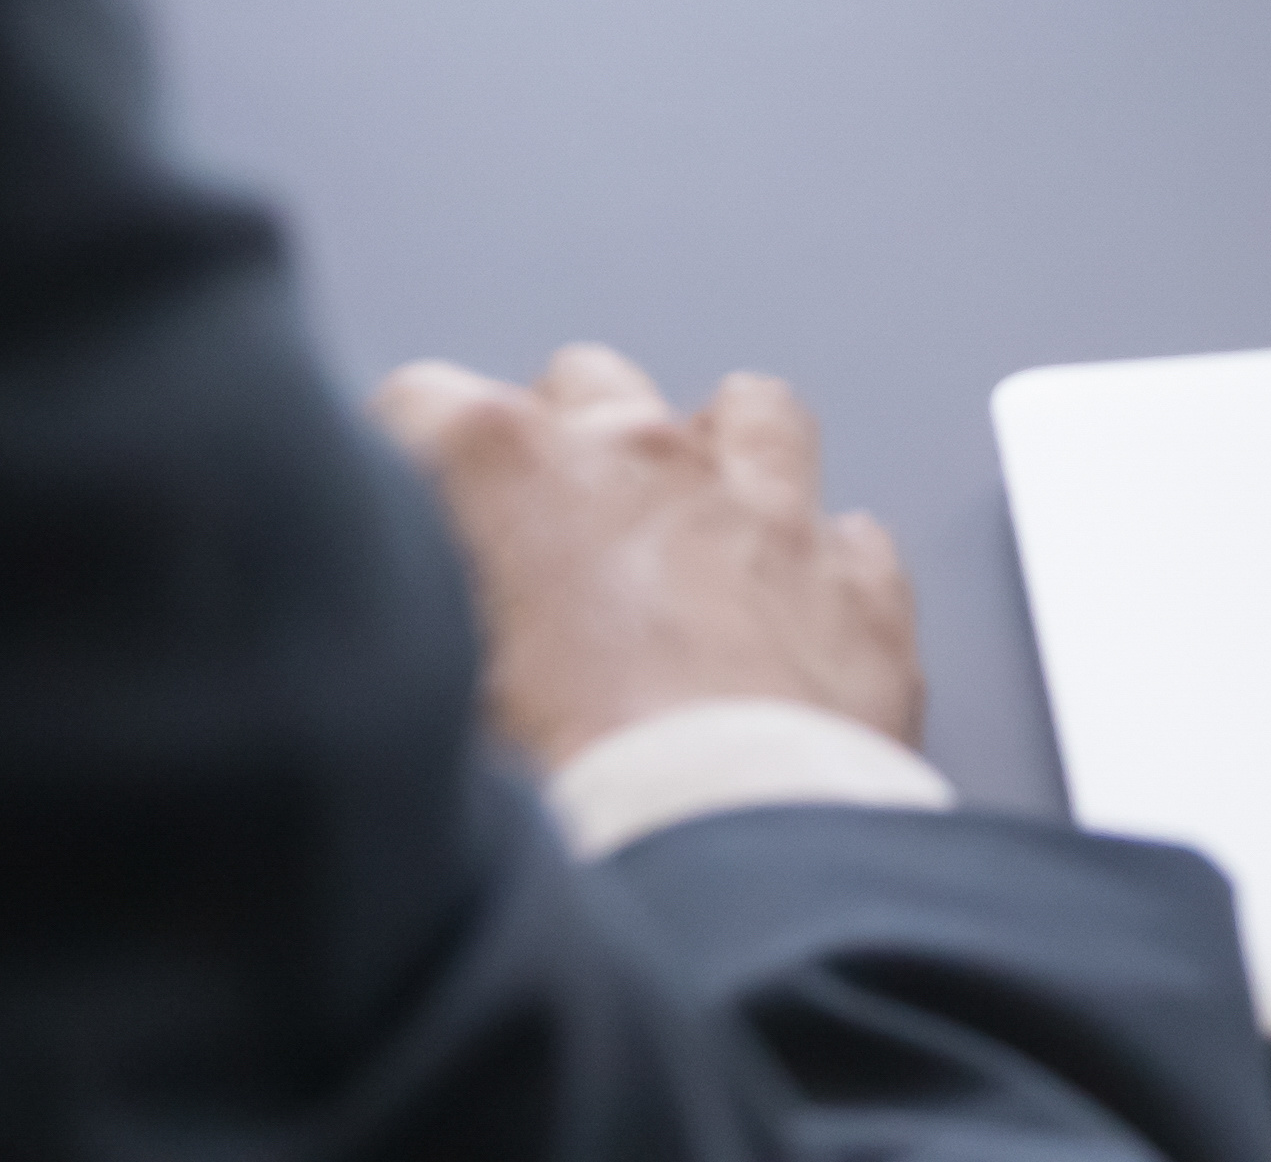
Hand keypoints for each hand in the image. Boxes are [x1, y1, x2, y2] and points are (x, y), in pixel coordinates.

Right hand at [368, 343, 923, 770]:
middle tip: (546, 547)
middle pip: (587, 386)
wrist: (718, 883)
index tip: (409, 524)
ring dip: (715, 463)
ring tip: (686, 544)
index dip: (408, 466)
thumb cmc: (557, 805)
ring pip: (748, 414)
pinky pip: (851, 538)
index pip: (422, 401)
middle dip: (564, 445)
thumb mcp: (428, 707)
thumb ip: (419, 623)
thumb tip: (408, 633)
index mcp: (512, 470)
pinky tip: (793, 629)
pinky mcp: (863, 593)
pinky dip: (822, 572)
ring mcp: (770, 513)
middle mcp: (645, 459)